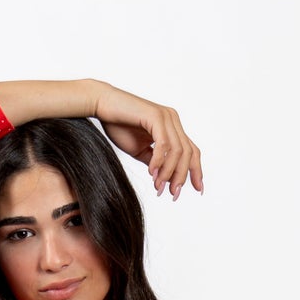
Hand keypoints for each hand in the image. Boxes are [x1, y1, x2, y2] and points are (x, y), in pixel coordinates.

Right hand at [90, 82, 203, 197]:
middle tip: (173, 194)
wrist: (101, 105)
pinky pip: (163, 144)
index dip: (196, 171)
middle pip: (188, 153)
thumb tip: (163, 179)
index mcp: (172, 127)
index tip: (198, 190)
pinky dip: (159, 161)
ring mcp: (165, 117)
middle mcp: (172, 120)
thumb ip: (154, 161)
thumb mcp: (139, 150)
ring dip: (169, 172)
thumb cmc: (118, 124)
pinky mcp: (155, 116)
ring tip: (159, 186)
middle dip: (182, 176)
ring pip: (178, 150)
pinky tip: (152, 172)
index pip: (191, 151)